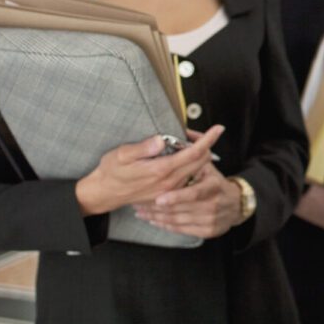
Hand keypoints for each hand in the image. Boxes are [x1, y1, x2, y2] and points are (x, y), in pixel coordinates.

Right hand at [74, 125, 224, 215]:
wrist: (105, 193)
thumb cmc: (112, 172)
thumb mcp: (121, 155)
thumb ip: (143, 148)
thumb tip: (161, 140)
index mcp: (161, 170)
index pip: (193, 153)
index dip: (208, 139)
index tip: (218, 128)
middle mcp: (170, 182)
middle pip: (201, 161)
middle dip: (205, 145)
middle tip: (196, 133)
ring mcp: (171, 190)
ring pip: (196, 170)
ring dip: (198, 155)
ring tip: (185, 143)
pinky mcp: (169, 194)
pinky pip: (188, 178)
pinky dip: (190, 165)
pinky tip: (179, 158)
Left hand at [135, 161, 241, 238]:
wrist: (236, 204)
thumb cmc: (215, 182)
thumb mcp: (209, 166)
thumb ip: (197, 151)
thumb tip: (185, 133)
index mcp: (213, 185)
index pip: (194, 192)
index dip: (176, 196)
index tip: (159, 198)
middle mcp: (213, 204)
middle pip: (181, 208)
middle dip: (158, 207)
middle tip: (138, 204)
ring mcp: (210, 219)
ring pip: (178, 220)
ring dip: (157, 216)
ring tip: (141, 211)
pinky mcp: (208, 231)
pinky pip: (181, 230)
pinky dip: (165, 225)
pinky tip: (153, 220)